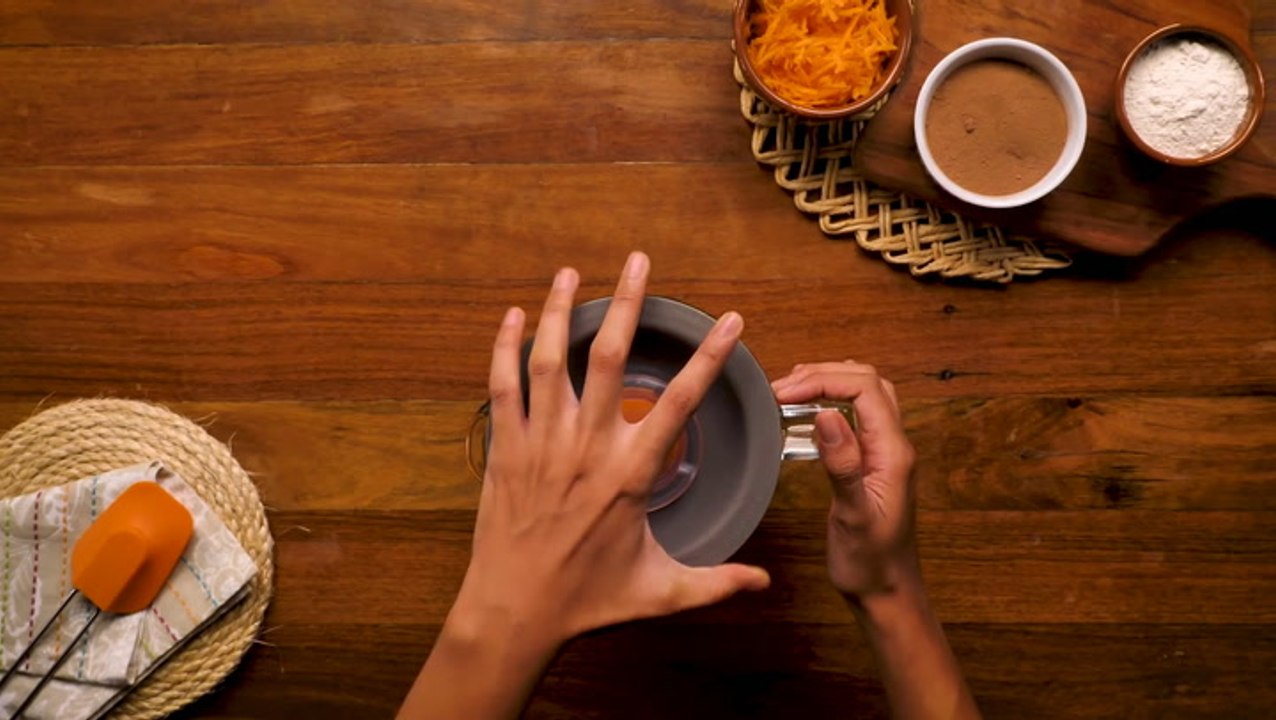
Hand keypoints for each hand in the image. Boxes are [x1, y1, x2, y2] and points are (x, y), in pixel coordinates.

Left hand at [456, 252, 770, 648]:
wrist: (515, 614)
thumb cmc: (589, 601)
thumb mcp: (662, 592)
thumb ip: (717, 582)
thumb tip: (765, 583)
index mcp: (631, 473)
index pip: (680, 401)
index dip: (709, 357)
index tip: (730, 321)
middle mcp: (587, 447)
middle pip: (609, 357)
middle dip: (626, 302)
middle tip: (638, 260)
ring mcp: (541, 443)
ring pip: (549, 360)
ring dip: (558, 310)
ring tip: (569, 271)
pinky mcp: (504, 449)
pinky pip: (502, 386)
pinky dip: (504, 348)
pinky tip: (512, 316)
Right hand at [771, 361, 916, 599]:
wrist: (885, 592)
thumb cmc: (871, 563)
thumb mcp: (854, 517)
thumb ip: (843, 464)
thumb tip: (827, 414)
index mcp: (893, 453)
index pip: (864, 389)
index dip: (822, 380)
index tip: (784, 392)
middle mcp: (893, 445)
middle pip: (866, 382)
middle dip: (822, 375)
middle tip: (780, 390)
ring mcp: (883, 452)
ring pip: (863, 395)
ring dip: (827, 383)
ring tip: (788, 393)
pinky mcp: (870, 461)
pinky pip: (854, 416)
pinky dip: (828, 403)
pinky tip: (802, 414)